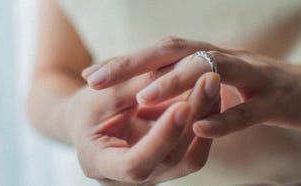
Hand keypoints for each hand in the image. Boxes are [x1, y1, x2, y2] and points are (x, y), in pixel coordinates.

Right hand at [66, 71, 220, 184]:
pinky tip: (210, 98)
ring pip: (189, 159)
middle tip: (209, 78)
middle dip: (192, 118)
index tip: (182, 104)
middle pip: (169, 159)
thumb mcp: (104, 92)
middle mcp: (124, 180)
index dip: (161, 137)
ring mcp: (149, 176)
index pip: (134, 164)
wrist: (88, 121)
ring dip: (204, 120)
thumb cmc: (89, 106)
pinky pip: (193, 153)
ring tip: (212, 83)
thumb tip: (182, 67)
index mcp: (97, 162)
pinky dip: (203, 125)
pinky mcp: (165, 166)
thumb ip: (138, 84)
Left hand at [84, 36, 300, 138]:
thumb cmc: (260, 87)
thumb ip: (190, 82)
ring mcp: (252, 75)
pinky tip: (200, 126)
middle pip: (175, 52)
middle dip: (134, 64)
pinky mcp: (277, 99)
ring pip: (210, 71)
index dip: (126, 61)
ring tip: (142, 98)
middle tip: (97, 79)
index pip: (161, 52)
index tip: (92, 73)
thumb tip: (154, 88)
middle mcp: (224, 58)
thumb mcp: (219, 81)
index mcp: (209, 56)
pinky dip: (224, 118)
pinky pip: (249, 109)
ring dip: (174, 83)